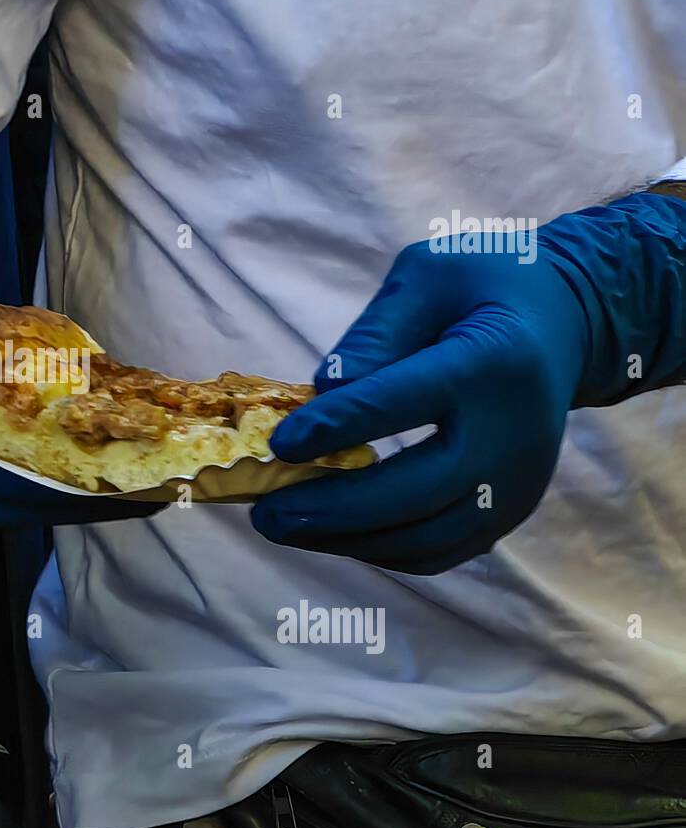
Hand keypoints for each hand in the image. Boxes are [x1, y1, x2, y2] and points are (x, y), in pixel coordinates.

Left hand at [251, 228, 587, 573]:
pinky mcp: (509, 513)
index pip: (404, 404)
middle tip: (265, 513)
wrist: (563, 326)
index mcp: (492, 363)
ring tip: (283, 526)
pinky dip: (379, 550)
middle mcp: (514, 435)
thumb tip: (324, 393)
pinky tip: (329, 533)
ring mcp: (517, 484)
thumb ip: (375, 331)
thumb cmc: (480, 289)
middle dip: (332, 509)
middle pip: (415, 491)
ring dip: (347, 540)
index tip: (280, 445)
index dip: (338, 428)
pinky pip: (439, 551)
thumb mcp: (426, 276)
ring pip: (425, 537)